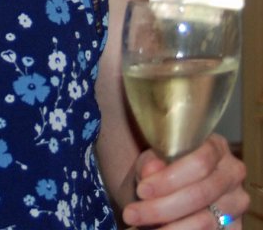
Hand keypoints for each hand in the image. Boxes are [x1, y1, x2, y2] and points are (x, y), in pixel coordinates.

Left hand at [121, 134, 248, 227]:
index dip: (169, 179)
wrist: (168, 186)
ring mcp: (237, 202)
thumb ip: (150, 162)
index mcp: (216, 147)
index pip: (199, 163)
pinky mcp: (235, 226)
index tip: (141, 190)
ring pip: (204, 222)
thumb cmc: (161, 168)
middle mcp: (233, 174)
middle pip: (200, 195)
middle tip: (131, 214)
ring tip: (138, 226)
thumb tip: (151, 169)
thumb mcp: (151, 159)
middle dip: (161, 208)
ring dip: (169, 228)